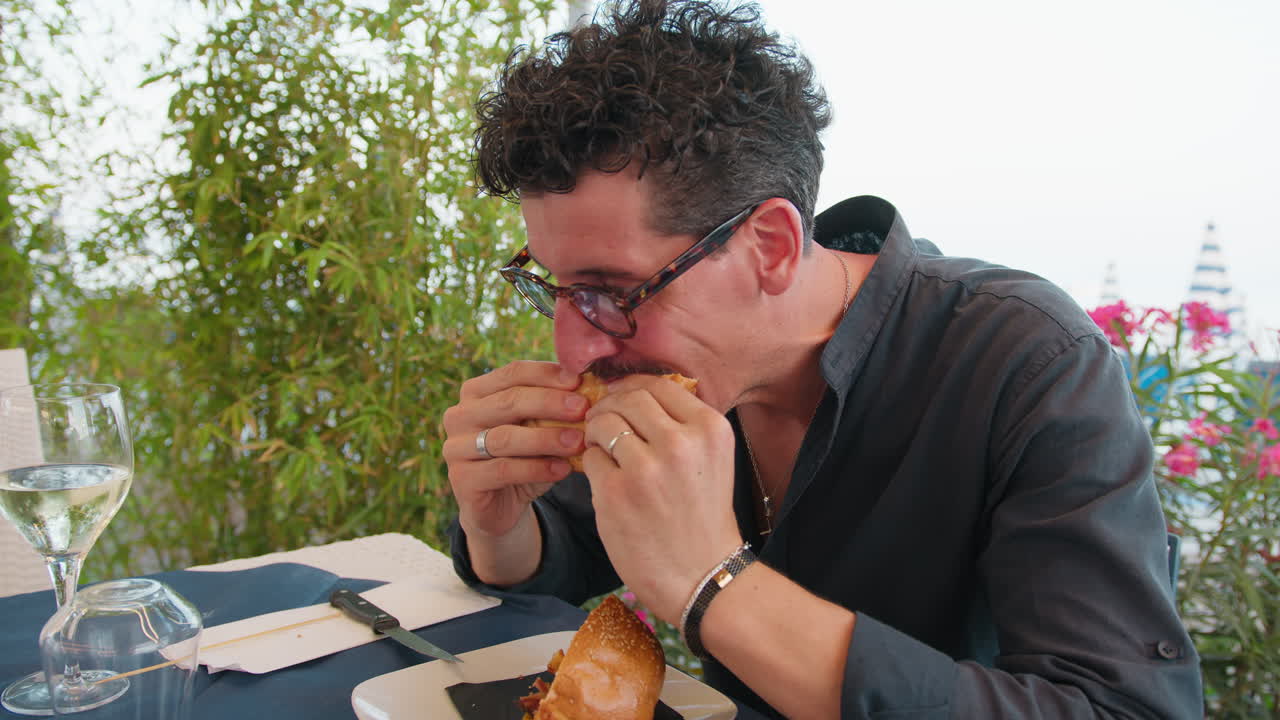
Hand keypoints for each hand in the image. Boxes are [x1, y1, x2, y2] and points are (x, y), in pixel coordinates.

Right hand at [442, 361, 587, 539]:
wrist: (502, 506)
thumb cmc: (524, 458)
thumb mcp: (538, 428)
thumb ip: (554, 409)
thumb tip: (591, 389)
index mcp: (476, 392)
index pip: (513, 373)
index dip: (547, 375)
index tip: (579, 382)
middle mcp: (459, 415)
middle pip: (508, 401)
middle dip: (550, 403)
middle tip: (583, 409)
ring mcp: (455, 448)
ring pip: (505, 437)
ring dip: (546, 438)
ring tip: (578, 442)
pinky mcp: (461, 479)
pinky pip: (503, 469)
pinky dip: (537, 468)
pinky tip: (563, 469)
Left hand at [581, 374, 743, 623]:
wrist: (702, 576)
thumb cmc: (702, 516)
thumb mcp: (709, 459)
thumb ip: (681, 424)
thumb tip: (633, 390)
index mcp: (709, 429)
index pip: (658, 385)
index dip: (631, 387)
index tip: (620, 399)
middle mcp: (680, 443)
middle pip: (627, 399)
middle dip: (609, 407)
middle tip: (602, 422)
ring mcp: (646, 469)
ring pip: (603, 423)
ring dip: (597, 433)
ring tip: (603, 450)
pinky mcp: (616, 494)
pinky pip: (590, 458)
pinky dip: (593, 464)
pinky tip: (606, 480)